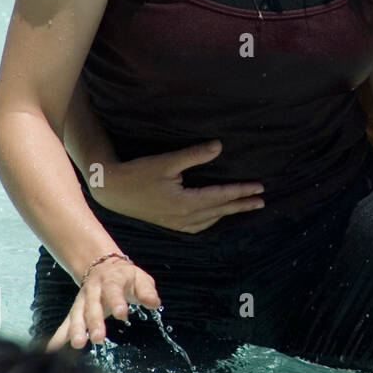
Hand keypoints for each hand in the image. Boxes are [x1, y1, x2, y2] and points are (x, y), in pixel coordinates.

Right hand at [47, 256, 160, 350]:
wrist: (102, 266)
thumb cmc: (125, 277)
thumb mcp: (140, 278)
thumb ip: (146, 291)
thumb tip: (155, 303)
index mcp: (112, 280)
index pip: (113, 289)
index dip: (117, 301)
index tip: (122, 314)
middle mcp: (93, 290)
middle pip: (93, 306)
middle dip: (95, 322)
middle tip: (99, 338)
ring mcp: (82, 301)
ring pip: (77, 315)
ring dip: (77, 330)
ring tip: (78, 344)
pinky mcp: (75, 311)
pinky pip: (66, 324)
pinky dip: (59, 336)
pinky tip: (52, 350)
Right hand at [89, 140, 264, 233]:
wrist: (111, 190)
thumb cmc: (137, 173)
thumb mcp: (167, 162)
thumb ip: (194, 155)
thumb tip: (219, 146)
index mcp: (186, 203)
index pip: (221, 196)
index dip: (242, 191)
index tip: (260, 187)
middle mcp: (184, 217)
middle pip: (220, 210)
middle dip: (242, 204)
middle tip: (262, 200)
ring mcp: (176, 222)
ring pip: (210, 219)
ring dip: (227, 213)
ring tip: (243, 206)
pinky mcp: (168, 223)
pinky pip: (197, 225)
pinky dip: (211, 220)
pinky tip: (215, 216)